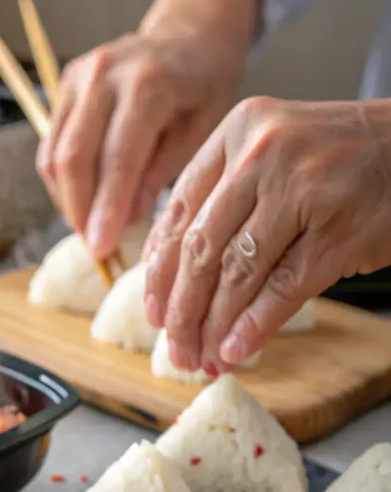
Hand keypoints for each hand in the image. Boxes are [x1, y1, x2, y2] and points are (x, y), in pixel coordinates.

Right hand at [36, 0, 259, 258]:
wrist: (187, 36)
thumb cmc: (202, 88)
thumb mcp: (200, 132)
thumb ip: (161, 173)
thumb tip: (127, 220)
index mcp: (147, 84)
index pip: (117, 158)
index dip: (106, 209)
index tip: (103, 249)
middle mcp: (104, 74)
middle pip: (74, 157)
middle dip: (80, 212)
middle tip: (95, 248)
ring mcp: (78, 77)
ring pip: (55, 154)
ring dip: (68, 200)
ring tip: (91, 229)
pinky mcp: (64, 86)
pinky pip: (52, 144)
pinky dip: (63, 182)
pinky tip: (85, 202)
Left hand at [145, 96, 390, 372]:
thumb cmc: (338, 158)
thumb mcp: (273, 152)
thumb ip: (225, 196)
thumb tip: (173, 274)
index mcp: (238, 132)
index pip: (179, 211)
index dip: (160, 271)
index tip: (153, 312)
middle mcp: (262, 155)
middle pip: (201, 249)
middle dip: (183, 311)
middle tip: (175, 349)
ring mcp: (302, 192)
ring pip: (237, 274)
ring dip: (215, 327)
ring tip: (204, 359)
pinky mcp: (337, 231)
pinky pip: (281, 289)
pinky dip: (254, 326)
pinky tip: (236, 350)